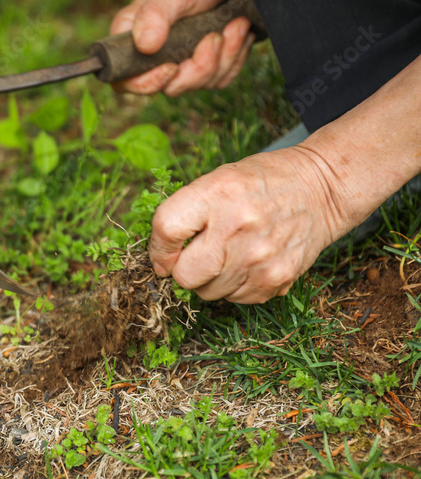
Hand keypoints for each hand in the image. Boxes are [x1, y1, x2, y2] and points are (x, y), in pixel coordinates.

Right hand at [110, 0, 255, 96]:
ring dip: (225, 58)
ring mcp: (177, 65)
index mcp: (131, 41)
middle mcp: (150, 58)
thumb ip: (155, 15)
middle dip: (200, 66)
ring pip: (200, 84)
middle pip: (171, 87)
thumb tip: (144, 45)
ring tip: (237, 26)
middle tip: (216, 36)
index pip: (126, 81)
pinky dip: (235, 59)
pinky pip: (219, 78)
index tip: (172, 66)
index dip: (148, 84)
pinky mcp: (201, 67)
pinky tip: (239, 34)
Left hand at [148, 147, 354, 303]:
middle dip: (182, 269)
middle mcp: (238, 228)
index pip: (167, 229)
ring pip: (207, 293)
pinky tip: (248, 261)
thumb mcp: (218, 178)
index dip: (158, 248)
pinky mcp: (276, 280)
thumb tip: (159, 257)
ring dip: (209, 279)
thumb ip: (185, 212)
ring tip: (228, 252)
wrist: (321, 190)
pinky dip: (234, 286)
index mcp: (217, 194)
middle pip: (185, 275)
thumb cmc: (261, 183)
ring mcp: (259, 259)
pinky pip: (235, 299)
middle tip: (196, 254)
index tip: (162, 252)